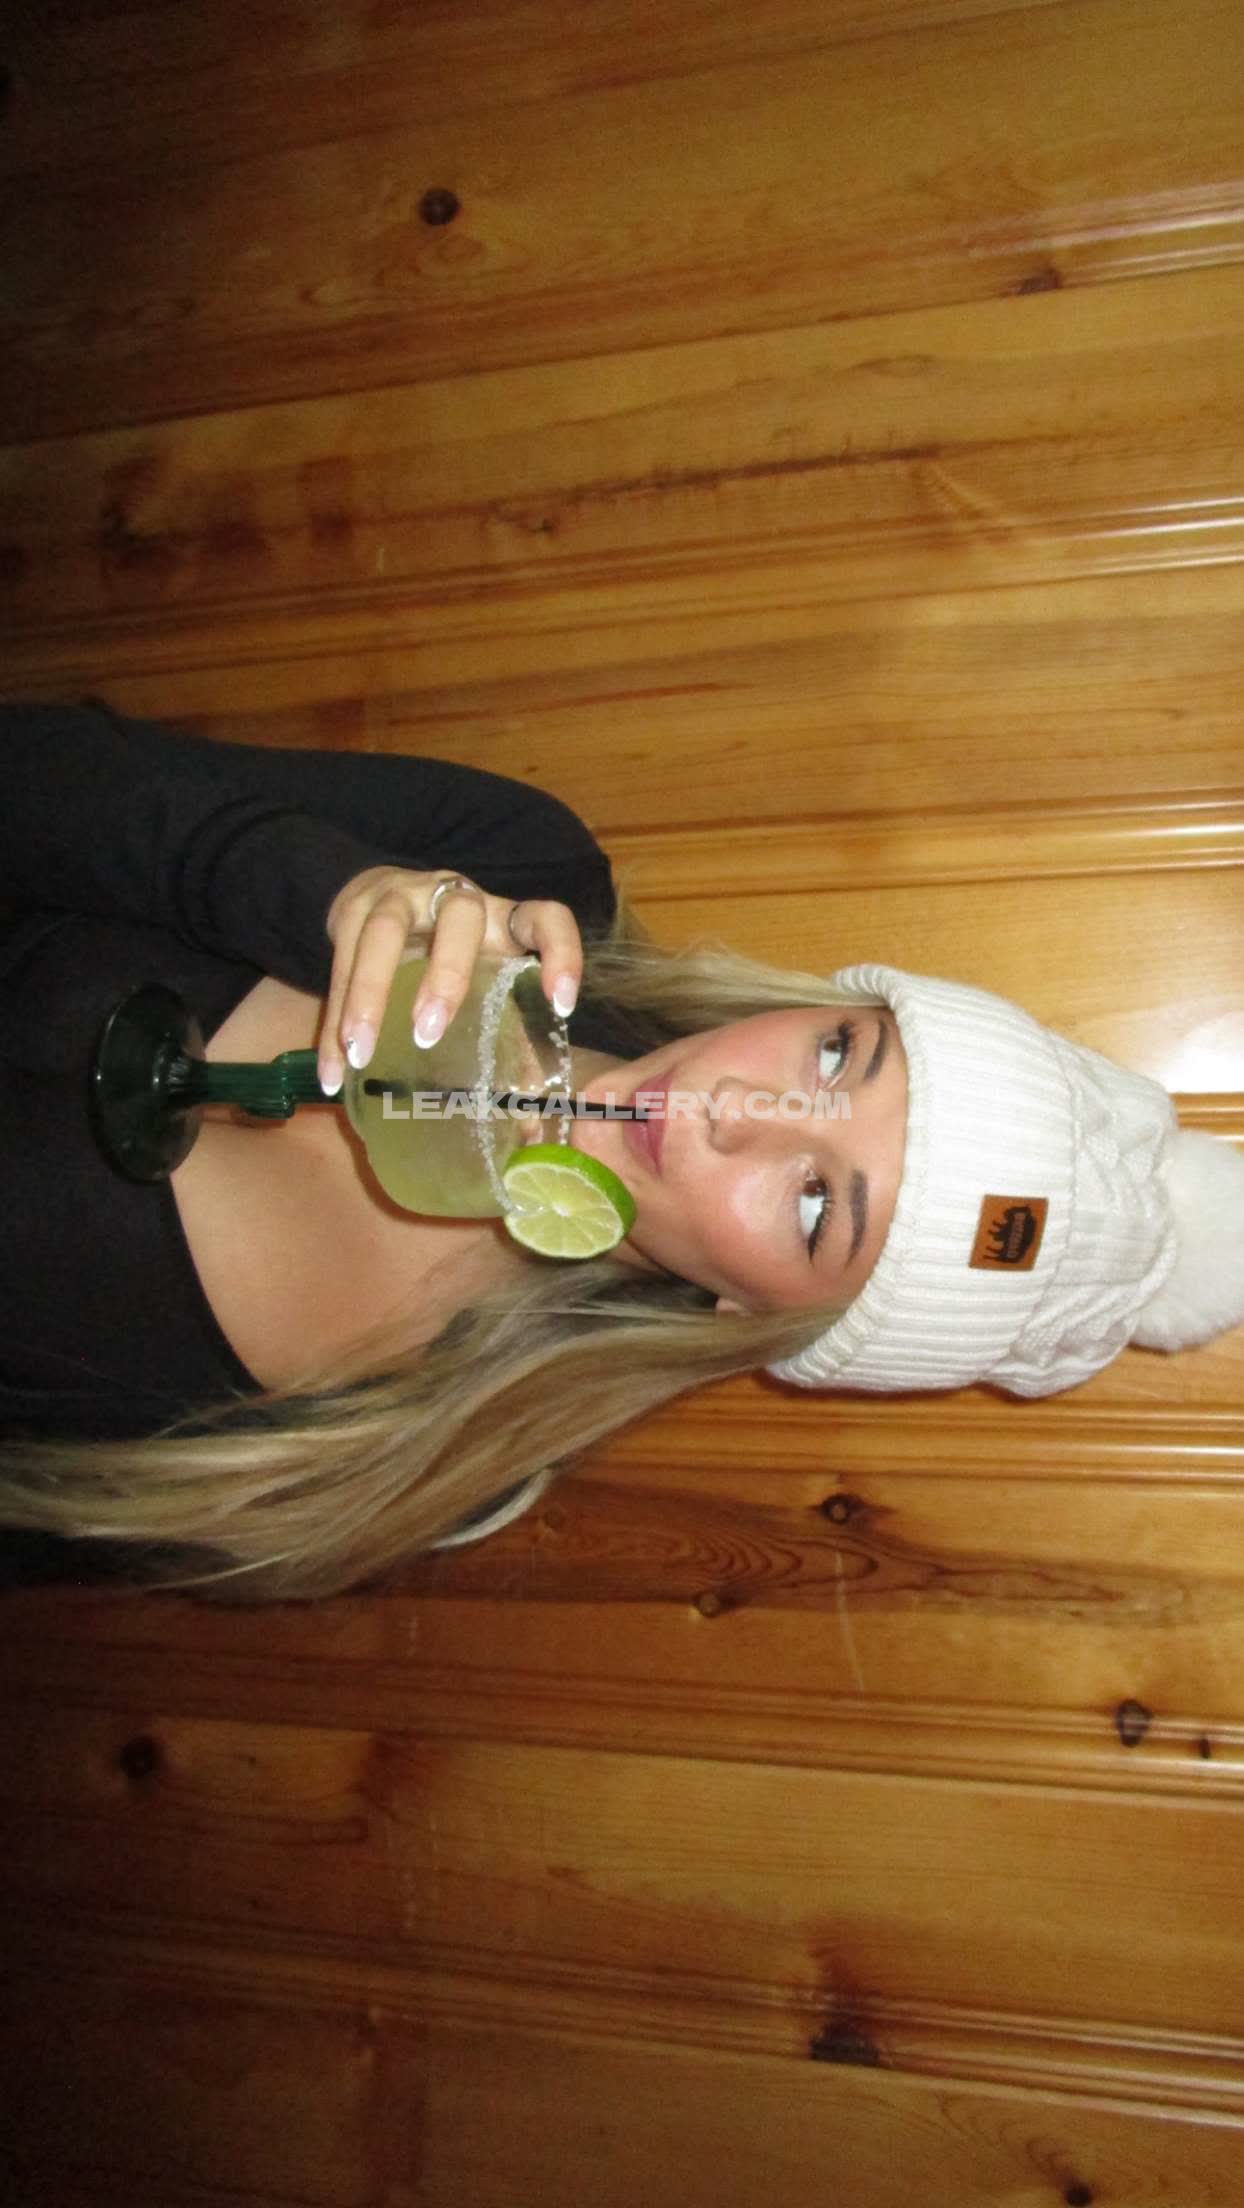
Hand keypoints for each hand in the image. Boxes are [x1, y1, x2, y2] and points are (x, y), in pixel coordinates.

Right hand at [316, 867, 583, 1092]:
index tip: (560, 1005)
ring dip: (369, 996)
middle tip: (427, 1034)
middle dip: (445, 975)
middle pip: (459, 917)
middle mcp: (455, 897)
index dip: (562, 953)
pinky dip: (333, 1023)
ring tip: (362, 1054)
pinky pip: (337, 964)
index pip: (546, 918)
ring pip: (384, 933)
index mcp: (503, 919)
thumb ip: (505, 1038)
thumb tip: (525, 1122)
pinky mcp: (352, 909)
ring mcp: (400, 896)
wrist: (380, 894)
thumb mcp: (482, 976)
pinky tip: (333, 1073)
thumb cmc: (447, 951)